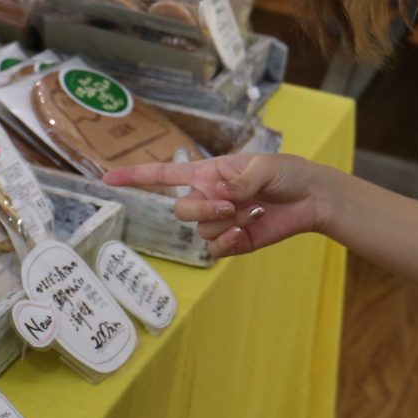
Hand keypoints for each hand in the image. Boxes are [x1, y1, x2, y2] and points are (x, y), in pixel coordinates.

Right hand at [104, 153, 326, 257]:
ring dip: (225, 223)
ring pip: (200, 231)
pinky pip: (214, 250)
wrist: (311, 199)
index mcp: (208, 172)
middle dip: (204, 208)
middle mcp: (208, 196)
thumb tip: (222, 193)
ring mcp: (219, 221)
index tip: (107, 178)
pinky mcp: (234, 242)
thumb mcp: (264, 167)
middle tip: (232, 203)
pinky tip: (244, 233)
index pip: (163, 175)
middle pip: (181, 210)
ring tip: (252, 212)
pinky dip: (227, 243)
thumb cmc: (287, 173)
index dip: (135, 177)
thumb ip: (240, 180)